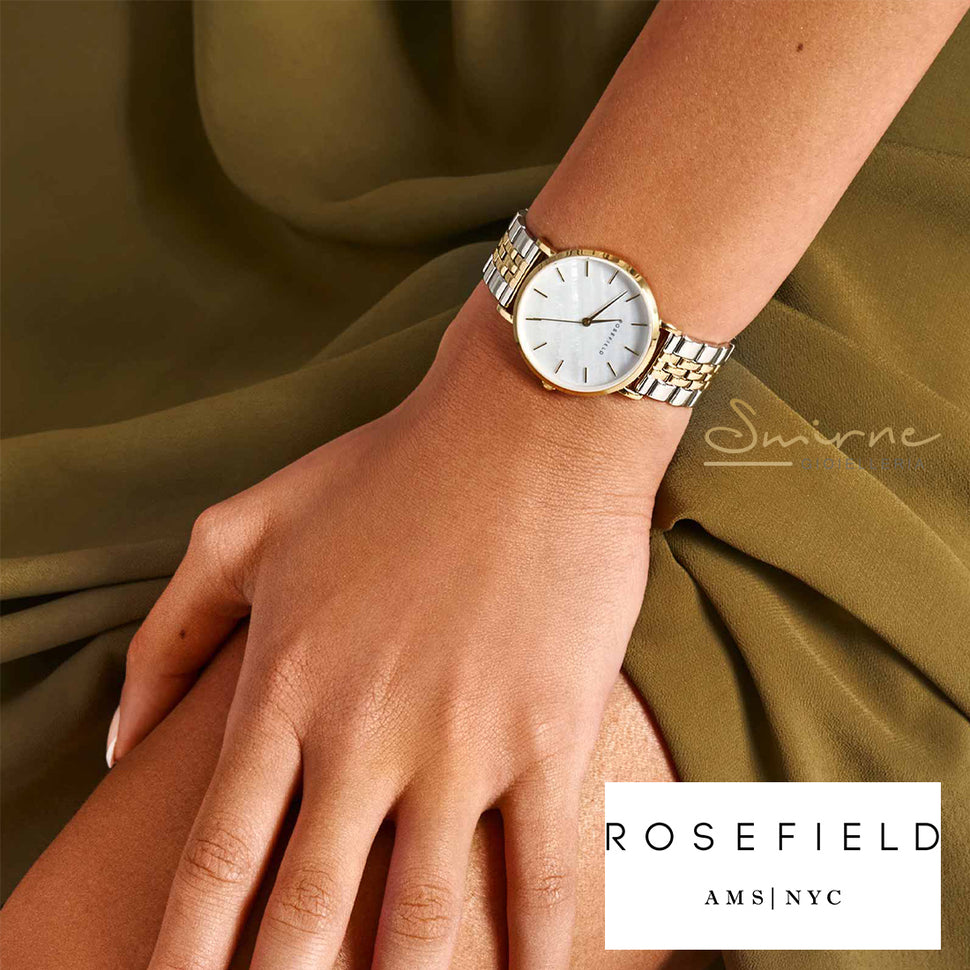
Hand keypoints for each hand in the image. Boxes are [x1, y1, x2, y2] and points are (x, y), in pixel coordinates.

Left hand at [114, 285, 688, 969]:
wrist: (524, 426)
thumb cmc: (391, 468)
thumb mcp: (244, 528)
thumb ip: (168, 632)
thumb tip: (122, 741)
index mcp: (283, 689)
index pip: (214, 858)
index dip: (186, 948)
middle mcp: (362, 736)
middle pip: (302, 914)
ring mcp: (459, 744)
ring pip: (419, 921)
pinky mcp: (547, 737)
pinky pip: (539, 878)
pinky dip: (533, 955)